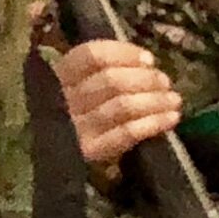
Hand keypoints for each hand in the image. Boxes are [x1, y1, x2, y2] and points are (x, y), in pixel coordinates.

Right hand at [50, 36, 182, 170]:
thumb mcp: (75, 86)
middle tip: (165, 82)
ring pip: (122, 106)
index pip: (91, 55)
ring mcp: (76, 128)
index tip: (148, 59)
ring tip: (174, 100)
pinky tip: (170, 119)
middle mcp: (64, 99)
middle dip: (146, 79)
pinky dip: (152, 123)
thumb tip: (139, 57)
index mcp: (59, 76)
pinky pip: (126, 134)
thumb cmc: (71, 114)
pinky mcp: (89, 152)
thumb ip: (100, 68)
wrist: (44, 163)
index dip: (124, 53)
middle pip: (111, 80)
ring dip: (155, 101)